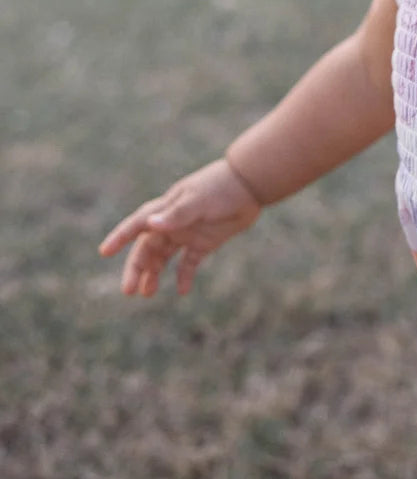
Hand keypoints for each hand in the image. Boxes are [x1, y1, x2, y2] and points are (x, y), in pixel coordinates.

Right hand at [98, 158, 261, 296]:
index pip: (138, 224)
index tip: (104, 252)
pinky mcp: (203, 242)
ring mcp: (187, 233)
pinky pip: (188, 263)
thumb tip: (150, 224)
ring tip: (147, 293)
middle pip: (147, 248)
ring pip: (163, 258)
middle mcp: (172, 222)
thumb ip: (176, 214)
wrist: (250, 184)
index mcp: (167, 208)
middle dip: (136, 268)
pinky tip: (182, 291)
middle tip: (128, 291)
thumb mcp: (198, 201)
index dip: (120, 237)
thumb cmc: (220, 187)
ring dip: (154, 274)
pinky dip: (183, 276)